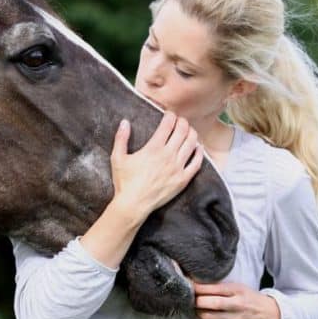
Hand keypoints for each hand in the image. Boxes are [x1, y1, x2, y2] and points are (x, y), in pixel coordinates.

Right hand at [108, 111, 203, 225]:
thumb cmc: (124, 182)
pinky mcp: (183, 179)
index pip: (168, 125)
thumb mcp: (118, 158)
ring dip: (192, 134)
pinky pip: (196, 163)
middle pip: (182, 131)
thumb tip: (124, 122)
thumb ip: (121, 138)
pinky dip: (199, 153)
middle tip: (180, 121)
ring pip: (191, 144)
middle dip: (182, 122)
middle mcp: (168, 155)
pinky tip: (199, 148)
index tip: (169, 114)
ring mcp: (177, 168)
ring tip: (189, 131)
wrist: (133, 204)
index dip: (170, 116)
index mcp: (154, 148)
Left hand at [193, 282, 280, 318]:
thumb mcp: (239, 287)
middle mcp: (235, 305)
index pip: (212, 288)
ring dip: (196, 311)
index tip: (187, 283)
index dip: (197, 287)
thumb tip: (197, 285)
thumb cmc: (250, 298)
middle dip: (194, 299)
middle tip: (188, 295)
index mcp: (237, 291)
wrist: (269, 316)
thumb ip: (221, 287)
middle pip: (208, 303)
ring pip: (207, 317)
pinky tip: (201, 314)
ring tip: (193, 306)